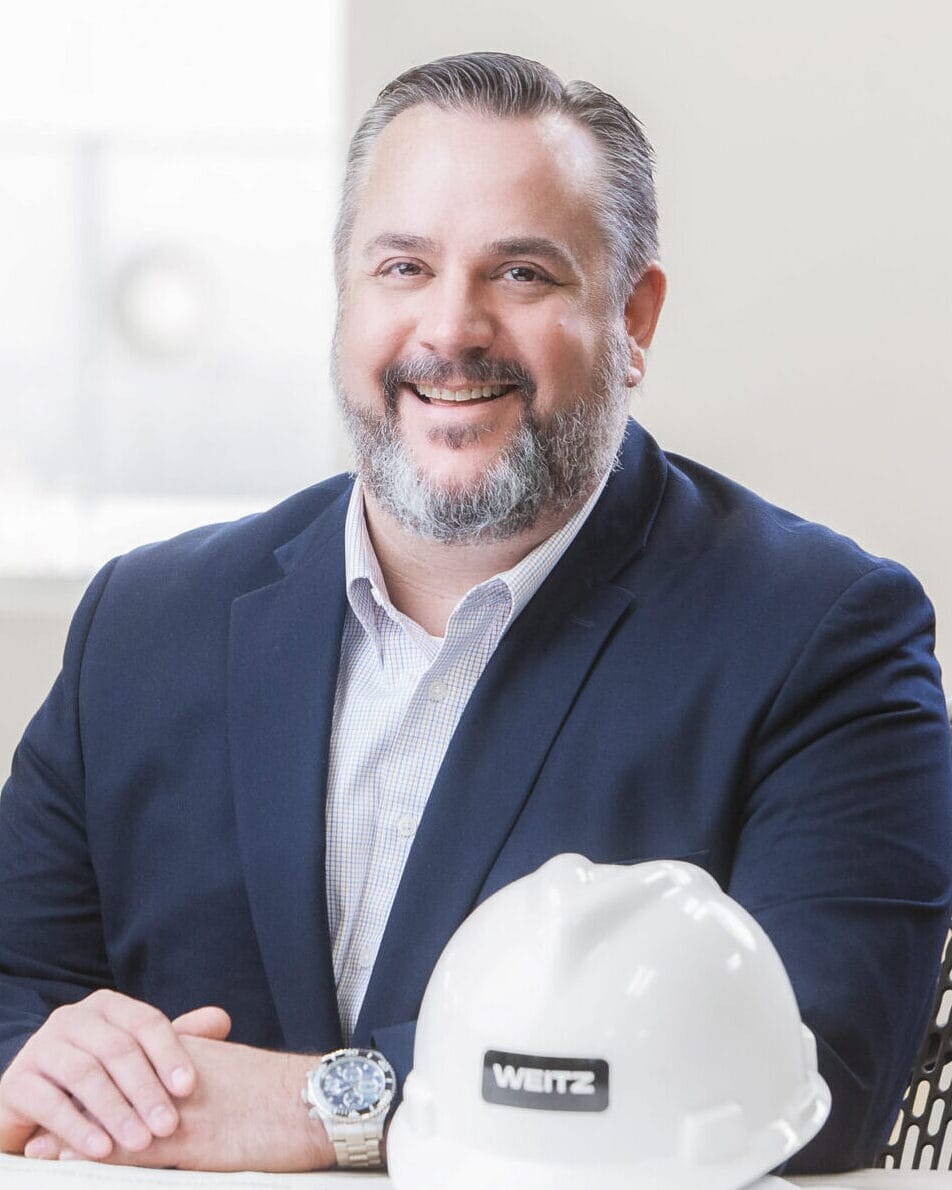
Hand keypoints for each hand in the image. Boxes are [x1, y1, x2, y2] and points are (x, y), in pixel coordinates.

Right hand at [0, 989, 229, 1160]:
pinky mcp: (16, 1082)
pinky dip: (78, 1128)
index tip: (190, 1088)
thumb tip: (222, 1020)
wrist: (36, 1106)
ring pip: (84, 1074)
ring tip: (141, 1142)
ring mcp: (41, 1047)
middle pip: (116, 1048)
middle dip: (146, 1089)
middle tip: (169, 1125)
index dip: (170, 1053)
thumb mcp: (136, 1060)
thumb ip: (175, 1041)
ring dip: (116, 1111)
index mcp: (107, 1006)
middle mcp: (72, 1018)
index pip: (145, 1022)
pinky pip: (49, 1103)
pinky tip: (102, 1151)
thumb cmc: (99, 1081)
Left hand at [22, 1035, 333, 1170]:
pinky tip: (77, 1161)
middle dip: (79, 1105)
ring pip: (117, 1116)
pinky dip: (100, 1153)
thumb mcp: (244, 1076)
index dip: (100, 1079)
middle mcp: (182, 1077)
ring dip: (78, 1132)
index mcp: (196, 1057)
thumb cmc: (291, 1095)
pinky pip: (135, 1147)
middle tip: (43, 1121)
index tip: (71, 1092)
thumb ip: (212, 1077)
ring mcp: (184, 1109)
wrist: (319, 1102)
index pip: (135, 1064)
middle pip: (117, 1086)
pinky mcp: (193, 1140)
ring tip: (42, 1148)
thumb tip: (190, 1096)